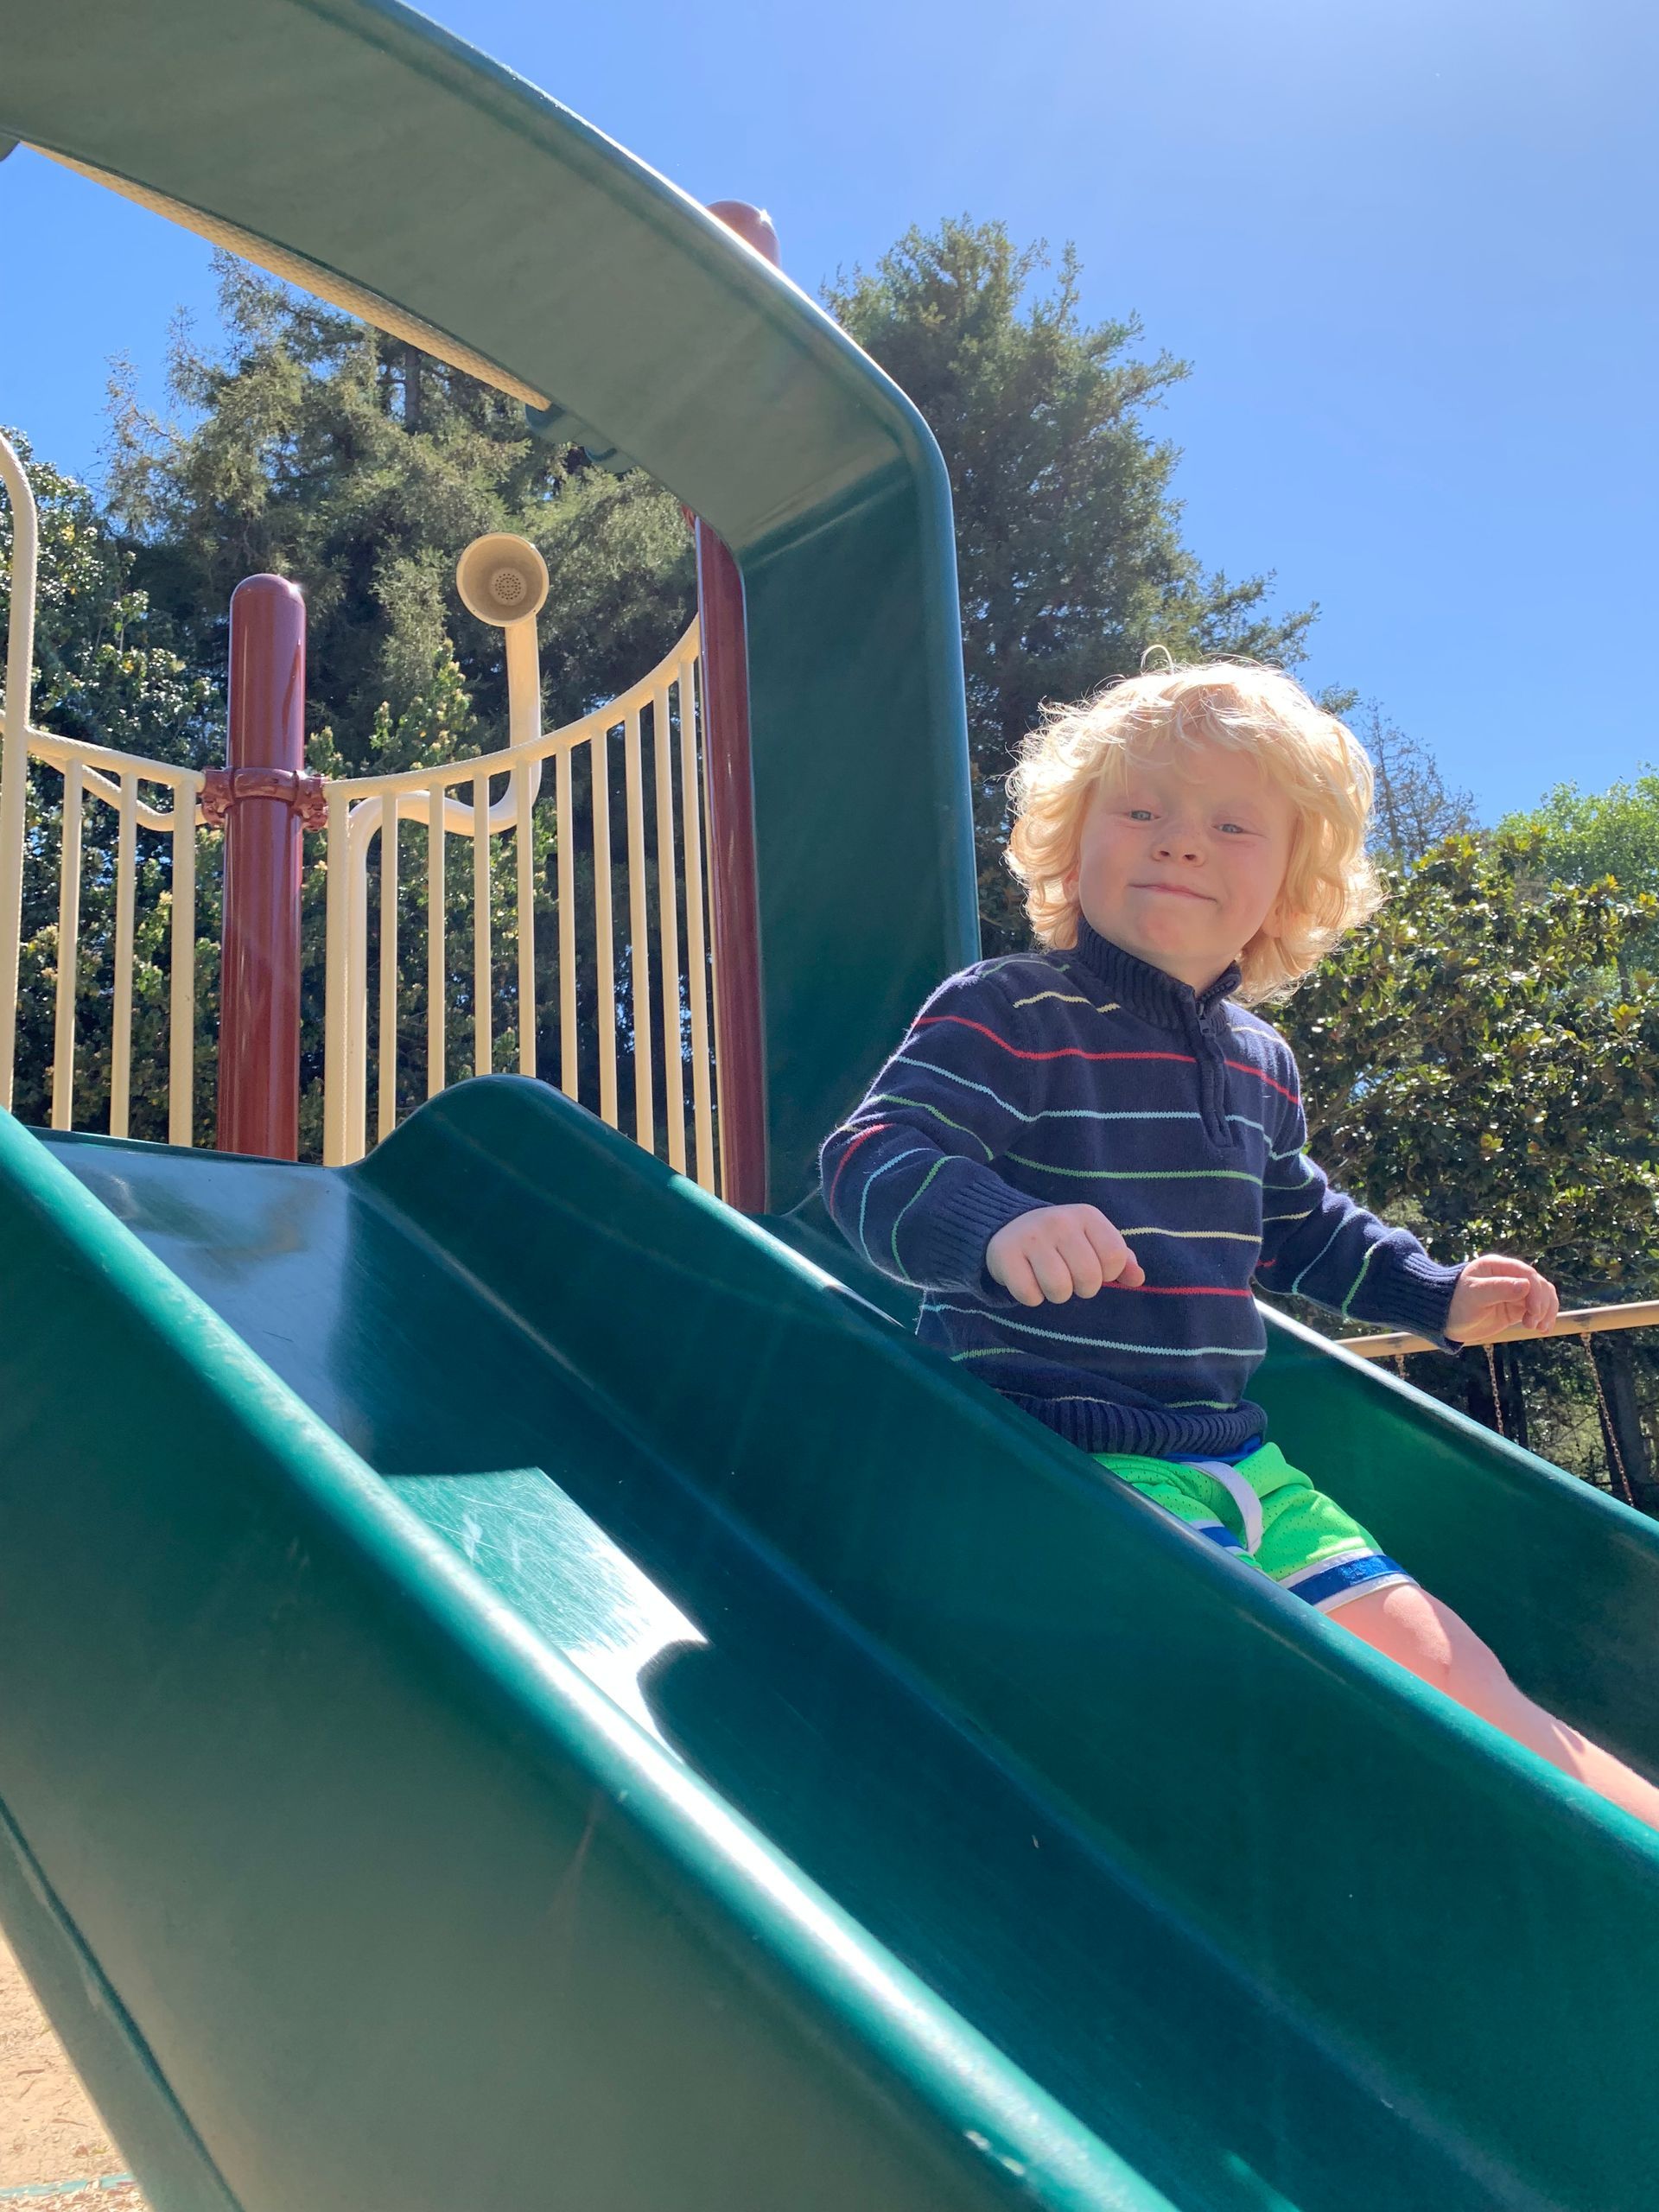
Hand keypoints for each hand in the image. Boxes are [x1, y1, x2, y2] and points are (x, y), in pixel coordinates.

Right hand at [986, 1204, 1145, 1306]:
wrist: (1010, 1226)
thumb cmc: (1063, 1240)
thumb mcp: (1094, 1241)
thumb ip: (1120, 1259)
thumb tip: (1137, 1279)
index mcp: (1086, 1215)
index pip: (1115, 1256)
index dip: (1108, 1273)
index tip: (1095, 1268)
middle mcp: (1059, 1221)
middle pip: (1089, 1278)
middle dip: (1083, 1288)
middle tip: (1071, 1278)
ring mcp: (1031, 1236)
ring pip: (1059, 1289)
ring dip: (1057, 1295)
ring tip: (1050, 1280)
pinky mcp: (1005, 1254)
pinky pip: (1029, 1295)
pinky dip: (1031, 1297)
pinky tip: (1029, 1280)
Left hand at [1445, 1252, 1559, 1343]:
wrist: (1446, 1320)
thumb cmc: (1455, 1303)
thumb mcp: (1475, 1295)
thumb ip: (1499, 1289)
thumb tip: (1527, 1285)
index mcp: (1497, 1266)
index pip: (1527, 1274)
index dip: (1536, 1292)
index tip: (1534, 1311)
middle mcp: (1509, 1275)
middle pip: (1539, 1285)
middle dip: (1541, 1304)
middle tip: (1531, 1323)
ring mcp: (1514, 1291)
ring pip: (1543, 1296)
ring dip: (1546, 1311)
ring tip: (1538, 1328)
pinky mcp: (1516, 1306)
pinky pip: (1538, 1309)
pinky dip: (1544, 1318)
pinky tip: (1544, 1330)